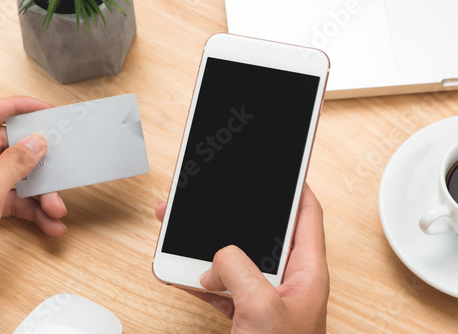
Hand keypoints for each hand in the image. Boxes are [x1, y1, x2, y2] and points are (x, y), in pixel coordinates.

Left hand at [0, 97, 67, 298]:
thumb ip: (14, 164)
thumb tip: (36, 142)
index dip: (17, 107)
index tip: (44, 110)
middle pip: (7, 150)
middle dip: (37, 165)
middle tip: (59, 167)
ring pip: (14, 178)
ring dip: (39, 194)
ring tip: (55, 208)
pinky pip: (12, 201)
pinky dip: (32, 212)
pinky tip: (48, 223)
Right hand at [155, 184, 328, 332]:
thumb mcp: (262, 308)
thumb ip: (238, 270)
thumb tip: (216, 261)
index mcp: (306, 271)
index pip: (306, 215)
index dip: (294, 188)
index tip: (280, 169)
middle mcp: (286, 279)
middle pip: (259, 232)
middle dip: (232, 213)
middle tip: (211, 194)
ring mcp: (263, 295)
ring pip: (232, 257)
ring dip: (206, 245)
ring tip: (180, 228)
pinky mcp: (243, 311)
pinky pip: (217, 283)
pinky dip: (197, 276)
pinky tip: (178, 269)